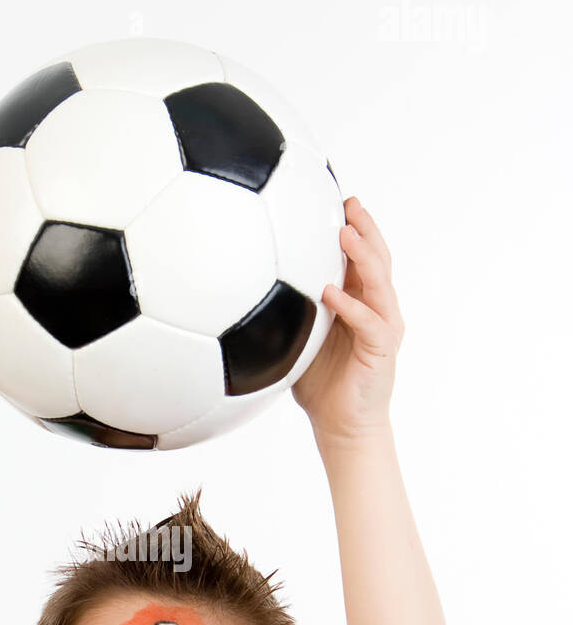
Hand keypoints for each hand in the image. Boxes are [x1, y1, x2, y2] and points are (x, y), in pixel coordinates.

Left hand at [292, 197, 404, 441]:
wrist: (341, 425)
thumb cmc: (319, 384)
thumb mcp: (295, 338)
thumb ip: (283, 310)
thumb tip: (242, 286)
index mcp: (358, 301)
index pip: (360, 257)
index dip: (353, 227)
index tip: (334, 199)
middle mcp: (376, 308)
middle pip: (378, 259)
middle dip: (365, 228)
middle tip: (348, 203)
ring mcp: (383, 327)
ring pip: (380, 282)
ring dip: (363, 257)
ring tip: (345, 234)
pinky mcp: (382, 350)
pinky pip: (369, 323)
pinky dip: (351, 306)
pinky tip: (330, 292)